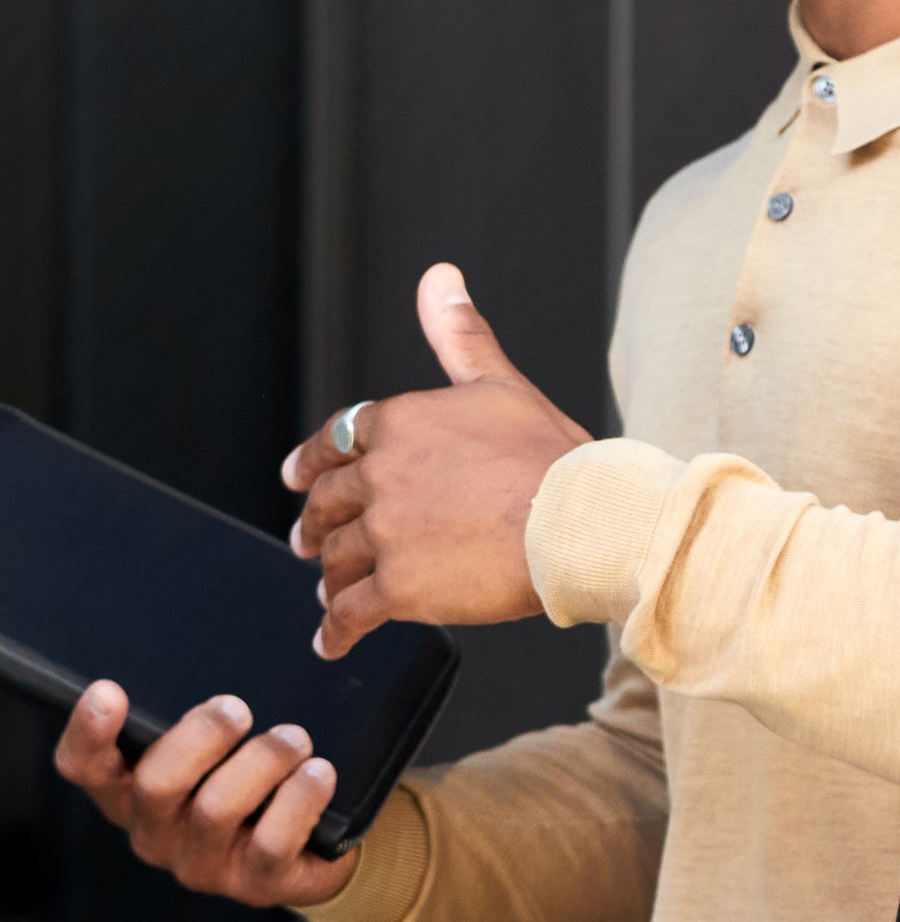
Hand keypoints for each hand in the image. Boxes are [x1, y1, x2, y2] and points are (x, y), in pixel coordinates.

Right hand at [54, 683, 359, 906]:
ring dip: (262, 760)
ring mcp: (202, 867)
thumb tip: (215, 690)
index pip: (84, 768)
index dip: (88, 733)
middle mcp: (155, 834)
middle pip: (156, 783)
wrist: (307, 851)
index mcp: (129, 794)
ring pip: (217, 808)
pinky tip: (319, 773)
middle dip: (202, 736)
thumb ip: (194, 726)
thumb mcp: (212, 753)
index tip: (108, 691)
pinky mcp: (255, 885)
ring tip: (295, 738)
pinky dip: (299, 798)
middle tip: (238, 709)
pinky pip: (271, 841)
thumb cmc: (246, 784)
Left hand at [284, 264, 590, 660]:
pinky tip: (332, 641)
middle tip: (308, 540)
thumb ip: (460, 336)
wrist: (581, 522)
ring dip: (329, 576)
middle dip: (315, 523)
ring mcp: (387, 533)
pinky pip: (351, 612)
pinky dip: (336, 629)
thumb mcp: (501, 384)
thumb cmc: (555, 458)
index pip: (338, 440)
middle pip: (330, 502)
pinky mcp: (398, 588)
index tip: (297, 477)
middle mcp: (382, 474)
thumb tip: (439, 280)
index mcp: (401, 422)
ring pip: (338, 558)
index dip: (311, 461)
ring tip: (329, 592)